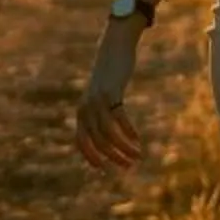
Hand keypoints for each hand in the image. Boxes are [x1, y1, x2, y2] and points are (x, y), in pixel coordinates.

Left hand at [75, 21, 142, 173]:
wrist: (113, 49)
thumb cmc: (108, 76)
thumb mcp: (101, 96)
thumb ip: (99, 113)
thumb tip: (104, 134)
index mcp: (81, 112)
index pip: (81, 142)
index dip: (92, 158)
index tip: (105, 170)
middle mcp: (86, 108)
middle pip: (98, 142)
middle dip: (114, 157)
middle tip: (129, 166)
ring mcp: (98, 101)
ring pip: (109, 134)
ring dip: (124, 148)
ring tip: (137, 156)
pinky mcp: (111, 93)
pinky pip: (119, 118)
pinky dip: (129, 131)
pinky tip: (138, 140)